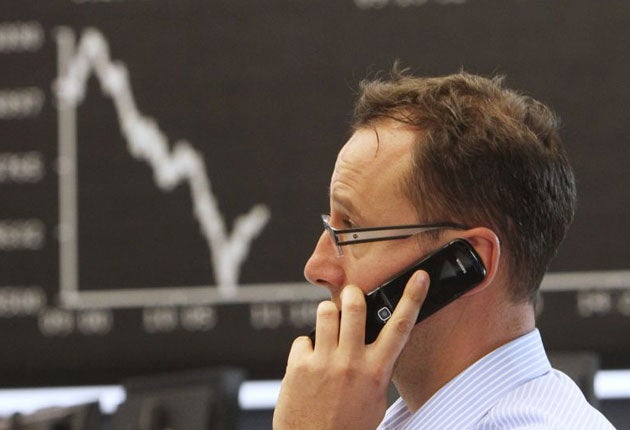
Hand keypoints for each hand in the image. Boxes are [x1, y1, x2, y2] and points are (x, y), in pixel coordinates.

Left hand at [273, 271, 428, 429]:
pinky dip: (306, 348)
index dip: (413, 298)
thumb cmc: (347, 427)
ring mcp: (324, 362)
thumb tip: (374, 343)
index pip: (400, 326)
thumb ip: (376, 368)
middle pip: (355, 305)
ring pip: (325, 312)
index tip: (419, 277)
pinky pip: (303, 339)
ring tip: (329, 329)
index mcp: (376, 371)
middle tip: (351, 296)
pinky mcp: (299, 366)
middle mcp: (351, 362)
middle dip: (353, 294)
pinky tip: (309, 364)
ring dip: (328, 315)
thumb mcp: (375, 399)